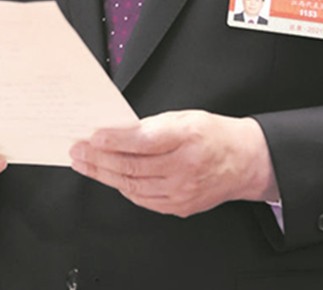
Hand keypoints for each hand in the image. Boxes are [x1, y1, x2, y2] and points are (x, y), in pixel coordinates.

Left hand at [69, 110, 277, 217]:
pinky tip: (111, 178)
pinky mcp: (179, 207)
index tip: (94, 136)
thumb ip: (153, 125)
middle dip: (99, 158)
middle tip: (78, 150)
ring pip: (132, 186)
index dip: (114, 140)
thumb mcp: (185, 117)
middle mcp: (184, 167)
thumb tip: (119, 131)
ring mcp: (181, 191)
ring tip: (86, 164)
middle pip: (132, 167)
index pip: (143, 141)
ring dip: (104, 175)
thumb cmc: (213, 134)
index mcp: (187, 137)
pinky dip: (123, 188)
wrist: (244, 161)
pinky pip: (143, 199)